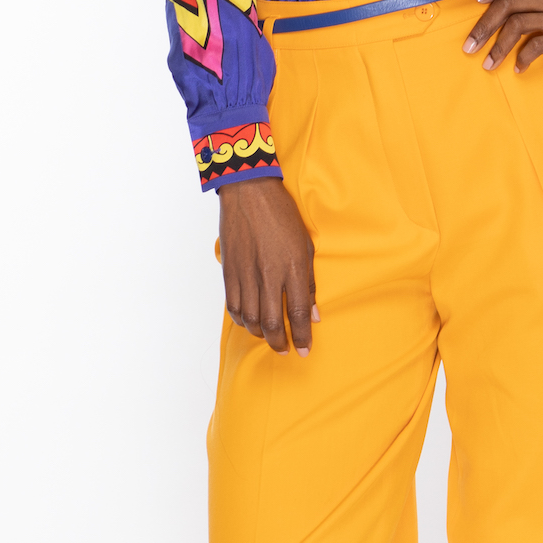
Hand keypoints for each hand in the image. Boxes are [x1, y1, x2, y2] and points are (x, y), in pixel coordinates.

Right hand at [218, 179, 317, 354]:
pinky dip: (241, 320)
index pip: (297, 313)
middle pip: (270, 323)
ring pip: (249, 318)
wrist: (249, 192)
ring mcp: (245, 274)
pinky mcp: (229, 271)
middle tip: (285, 350)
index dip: (301, 336)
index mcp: (291, 268)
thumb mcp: (306, 246)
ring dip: (260, 334)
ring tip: (269, 337)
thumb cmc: (282, 216)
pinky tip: (249, 322)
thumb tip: (313, 314)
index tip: (305, 350)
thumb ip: (308, 283)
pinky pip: (233, 305)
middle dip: (279, 343)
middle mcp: (267, 275)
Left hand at [462, 0, 542, 78]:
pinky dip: (523, 58)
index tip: (476, 0)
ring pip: (519, 23)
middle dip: (484, 25)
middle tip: (469, 46)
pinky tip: (518, 69)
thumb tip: (502, 14)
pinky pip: (537, 44)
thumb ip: (538, 6)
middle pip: (509, 2)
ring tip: (488, 64)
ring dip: (498, 47)